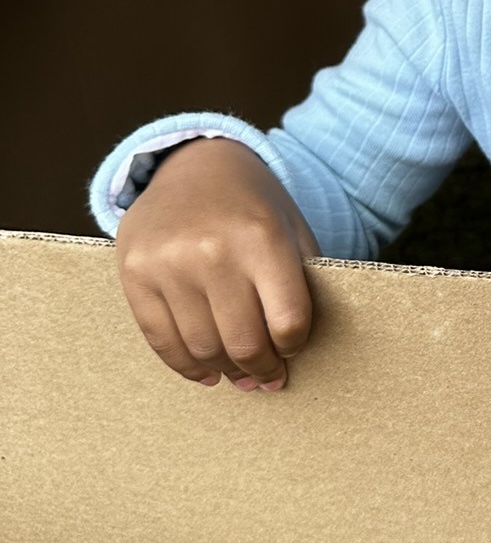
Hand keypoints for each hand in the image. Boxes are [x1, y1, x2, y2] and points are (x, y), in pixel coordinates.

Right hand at [115, 137, 318, 392]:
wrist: (196, 164)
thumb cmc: (254, 206)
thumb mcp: (292, 230)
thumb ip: (302, 283)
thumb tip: (297, 350)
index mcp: (262, 237)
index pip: (288, 321)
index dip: (295, 346)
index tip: (294, 350)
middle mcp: (212, 251)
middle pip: (244, 343)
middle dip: (263, 370)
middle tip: (269, 378)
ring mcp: (168, 264)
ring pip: (203, 349)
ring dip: (227, 373)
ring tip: (240, 376)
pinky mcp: (135, 274)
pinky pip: (162, 341)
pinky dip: (187, 367)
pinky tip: (207, 372)